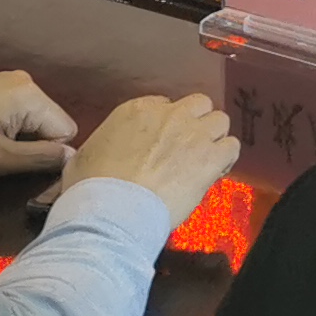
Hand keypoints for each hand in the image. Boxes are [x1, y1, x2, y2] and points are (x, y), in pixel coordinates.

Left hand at [0, 70, 77, 180]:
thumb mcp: (0, 159)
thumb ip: (42, 159)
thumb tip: (73, 157)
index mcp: (31, 94)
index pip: (66, 131)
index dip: (47, 156)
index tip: (18, 167)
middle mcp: (24, 80)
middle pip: (50, 123)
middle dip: (33, 146)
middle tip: (1, 159)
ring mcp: (7, 81)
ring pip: (33, 120)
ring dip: (18, 139)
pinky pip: (16, 112)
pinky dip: (6, 129)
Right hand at [62, 91, 239, 226]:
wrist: (111, 211)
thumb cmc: (91, 188)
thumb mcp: (84, 156)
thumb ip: (102, 146)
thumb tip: (103, 154)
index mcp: (137, 110)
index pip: (164, 105)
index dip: (167, 125)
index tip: (163, 144)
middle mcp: (169, 114)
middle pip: (198, 105)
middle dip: (196, 123)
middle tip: (188, 147)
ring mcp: (193, 134)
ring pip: (220, 121)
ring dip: (214, 138)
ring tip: (205, 160)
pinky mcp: (210, 157)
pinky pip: (232, 147)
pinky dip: (226, 159)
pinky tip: (215, 172)